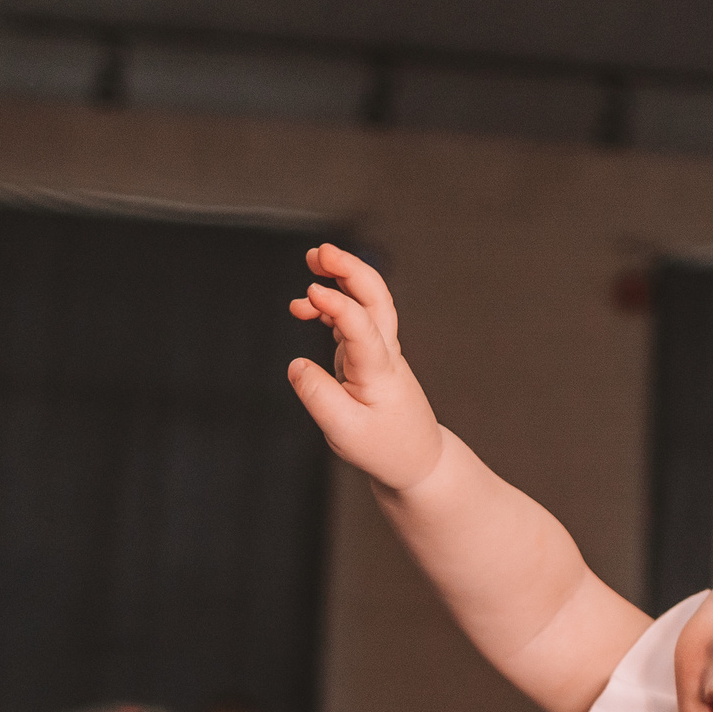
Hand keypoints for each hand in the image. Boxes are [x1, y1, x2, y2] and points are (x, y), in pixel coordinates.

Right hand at [285, 245, 444, 492]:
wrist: (416, 460)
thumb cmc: (383, 448)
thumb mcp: (343, 431)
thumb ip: (316, 396)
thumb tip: (296, 365)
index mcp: (379, 371)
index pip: (362, 327)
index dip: (337, 306)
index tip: (311, 292)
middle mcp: (384, 354)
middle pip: (376, 298)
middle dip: (350, 269)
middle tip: (320, 251)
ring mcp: (379, 352)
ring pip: (367, 302)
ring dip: (343, 278)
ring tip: (311, 264)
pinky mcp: (369, 356)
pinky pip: (354, 319)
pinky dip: (332, 305)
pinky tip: (306, 306)